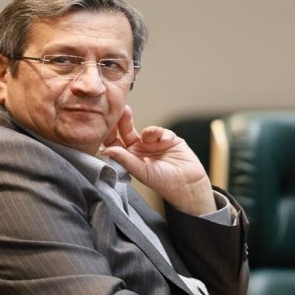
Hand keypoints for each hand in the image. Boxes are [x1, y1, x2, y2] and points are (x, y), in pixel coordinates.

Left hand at [100, 105, 215, 214]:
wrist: (189, 183)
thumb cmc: (164, 182)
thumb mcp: (142, 171)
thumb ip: (125, 160)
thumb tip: (106, 151)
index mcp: (129, 158)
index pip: (114, 143)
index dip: (109, 133)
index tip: (106, 123)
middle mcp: (139, 149)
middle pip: (126, 131)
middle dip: (124, 121)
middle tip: (123, 111)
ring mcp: (153, 143)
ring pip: (144, 130)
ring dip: (148, 131)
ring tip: (152, 138)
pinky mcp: (167, 138)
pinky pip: (160, 131)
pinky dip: (163, 134)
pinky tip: (166, 142)